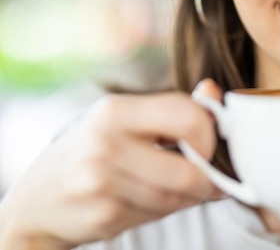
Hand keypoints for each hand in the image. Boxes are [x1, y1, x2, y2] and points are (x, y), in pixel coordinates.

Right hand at [0, 79, 223, 249]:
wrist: (36, 201)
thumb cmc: (91, 152)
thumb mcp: (124, 119)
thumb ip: (173, 108)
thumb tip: (214, 91)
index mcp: (116, 110)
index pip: (188, 117)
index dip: (210, 135)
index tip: (207, 145)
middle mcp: (106, 142)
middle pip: (188, 171)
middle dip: (206, 179)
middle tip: (207, 179)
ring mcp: (101, 182)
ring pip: (176, 198)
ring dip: (188, 197)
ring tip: (177, 188)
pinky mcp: (103, 215)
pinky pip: (157, 215)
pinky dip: (166, 210)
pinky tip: (150, 201)